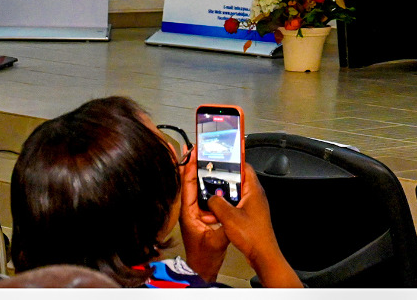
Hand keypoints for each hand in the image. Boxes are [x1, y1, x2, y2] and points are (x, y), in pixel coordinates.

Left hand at [178, 149, 228, 281]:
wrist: (202, 268)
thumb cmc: (205, 256)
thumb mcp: (217, 239)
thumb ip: (224, 222)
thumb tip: (230, 206)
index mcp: (188, 212)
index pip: (186, 183)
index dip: (189, 166)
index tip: (192, 151)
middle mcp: (189, 209)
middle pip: (190, 180)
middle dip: (194, 163)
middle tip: (200, 148)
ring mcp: (195, 211)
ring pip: (197, 186)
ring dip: (201, 171)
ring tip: (207, 156)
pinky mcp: (201, 213)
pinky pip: (203, 193)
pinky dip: (208, 182)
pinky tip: (216, 175)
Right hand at [206, 161, 302, 287]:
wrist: (262, 253)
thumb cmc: (251, 234)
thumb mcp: (229, 217)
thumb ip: (217, 204)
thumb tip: (210, 197)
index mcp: (254, 190)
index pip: (245, 167)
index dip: (233, 161)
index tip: (220, 159)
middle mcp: (255, 195)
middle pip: (239, 180)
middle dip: (224, 180)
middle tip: (209, 178)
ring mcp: (253, 205)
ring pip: (236, 194)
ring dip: (224, 195)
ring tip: (210, 195)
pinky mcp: (250, 215)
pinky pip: (236, 205)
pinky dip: (226, 206)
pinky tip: (216, 211)